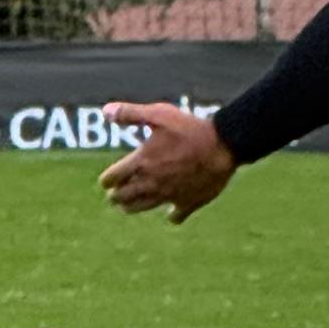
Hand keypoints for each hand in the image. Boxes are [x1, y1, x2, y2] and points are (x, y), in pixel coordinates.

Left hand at [99, 101, 236, 219]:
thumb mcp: (159, 114)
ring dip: (131, 207)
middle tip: (115, 194)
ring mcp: (168, 195)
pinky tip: (171, 211)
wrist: (222, 145)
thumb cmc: (190, 129)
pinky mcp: (187, 203)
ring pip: (140, 208)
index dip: (106, 180)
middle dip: (116, 195)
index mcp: (140, 163)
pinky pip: (174, 217)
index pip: (111, 179)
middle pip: (122, 197)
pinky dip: (170, 215)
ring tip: (128, 206)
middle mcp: (150, 183)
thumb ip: (130, 113)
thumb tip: (106, 111)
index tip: (108, 180)